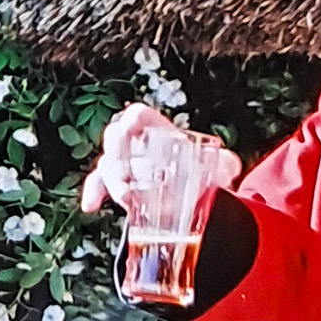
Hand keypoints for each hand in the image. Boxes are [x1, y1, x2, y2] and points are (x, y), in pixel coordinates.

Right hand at [79, 102, 242, 213]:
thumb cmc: (201, 173)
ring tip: (126, 195)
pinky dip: (93, 193)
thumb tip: (229, 167)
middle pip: (115, 138)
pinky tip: (91, 205)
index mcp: (157, 130)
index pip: (138, 116)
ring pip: (107, 164)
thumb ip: (224, 163)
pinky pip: (98, 184)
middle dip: (117, 152)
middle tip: (127, 171)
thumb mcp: (218, 166)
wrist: (192, 196)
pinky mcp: (116, 185)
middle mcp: (136, 144)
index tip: (131, 129)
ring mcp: (124, 164)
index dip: (132, 120)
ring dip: (112, 180)